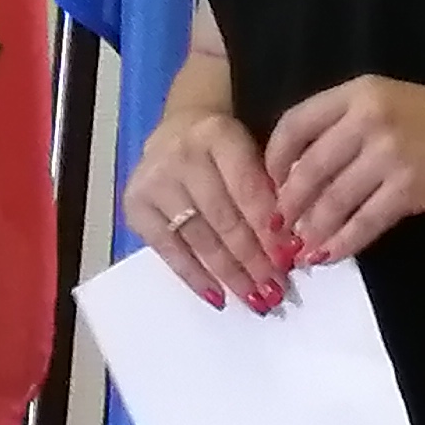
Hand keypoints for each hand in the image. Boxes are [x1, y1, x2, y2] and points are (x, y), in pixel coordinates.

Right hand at [121, 92, 296, 307]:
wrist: (179, 127)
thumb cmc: (226, 148)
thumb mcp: (255, 150)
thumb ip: (271, 190)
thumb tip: (289, 248)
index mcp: (219, 136)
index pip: (247, 190)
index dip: (269, 229)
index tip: (289, 260)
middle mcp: (182, 156)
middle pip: (223, 218)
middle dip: (254, 259)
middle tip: (275, 289)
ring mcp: (154, 182)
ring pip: (199, 238)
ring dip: (230, 273)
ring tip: (254, 297)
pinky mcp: (135, 206)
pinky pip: (168, 250)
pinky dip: (194, 276)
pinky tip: (217, 296)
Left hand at [262, 78, 424, 261]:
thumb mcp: (392, 102)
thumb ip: (347, 126)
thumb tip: (300, 173)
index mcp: (359, 92)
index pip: (294, 125)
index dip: (273, 161)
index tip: (269, 186)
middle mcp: (369, 118)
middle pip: (307, 169)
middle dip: (287, 206)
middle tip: (279, 230)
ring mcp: (389, 154)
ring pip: (331, 200)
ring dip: (311, 230)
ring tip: (301, 248)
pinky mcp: (410, 188)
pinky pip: (363, 222)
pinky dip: (342, 242)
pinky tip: (330, 254)